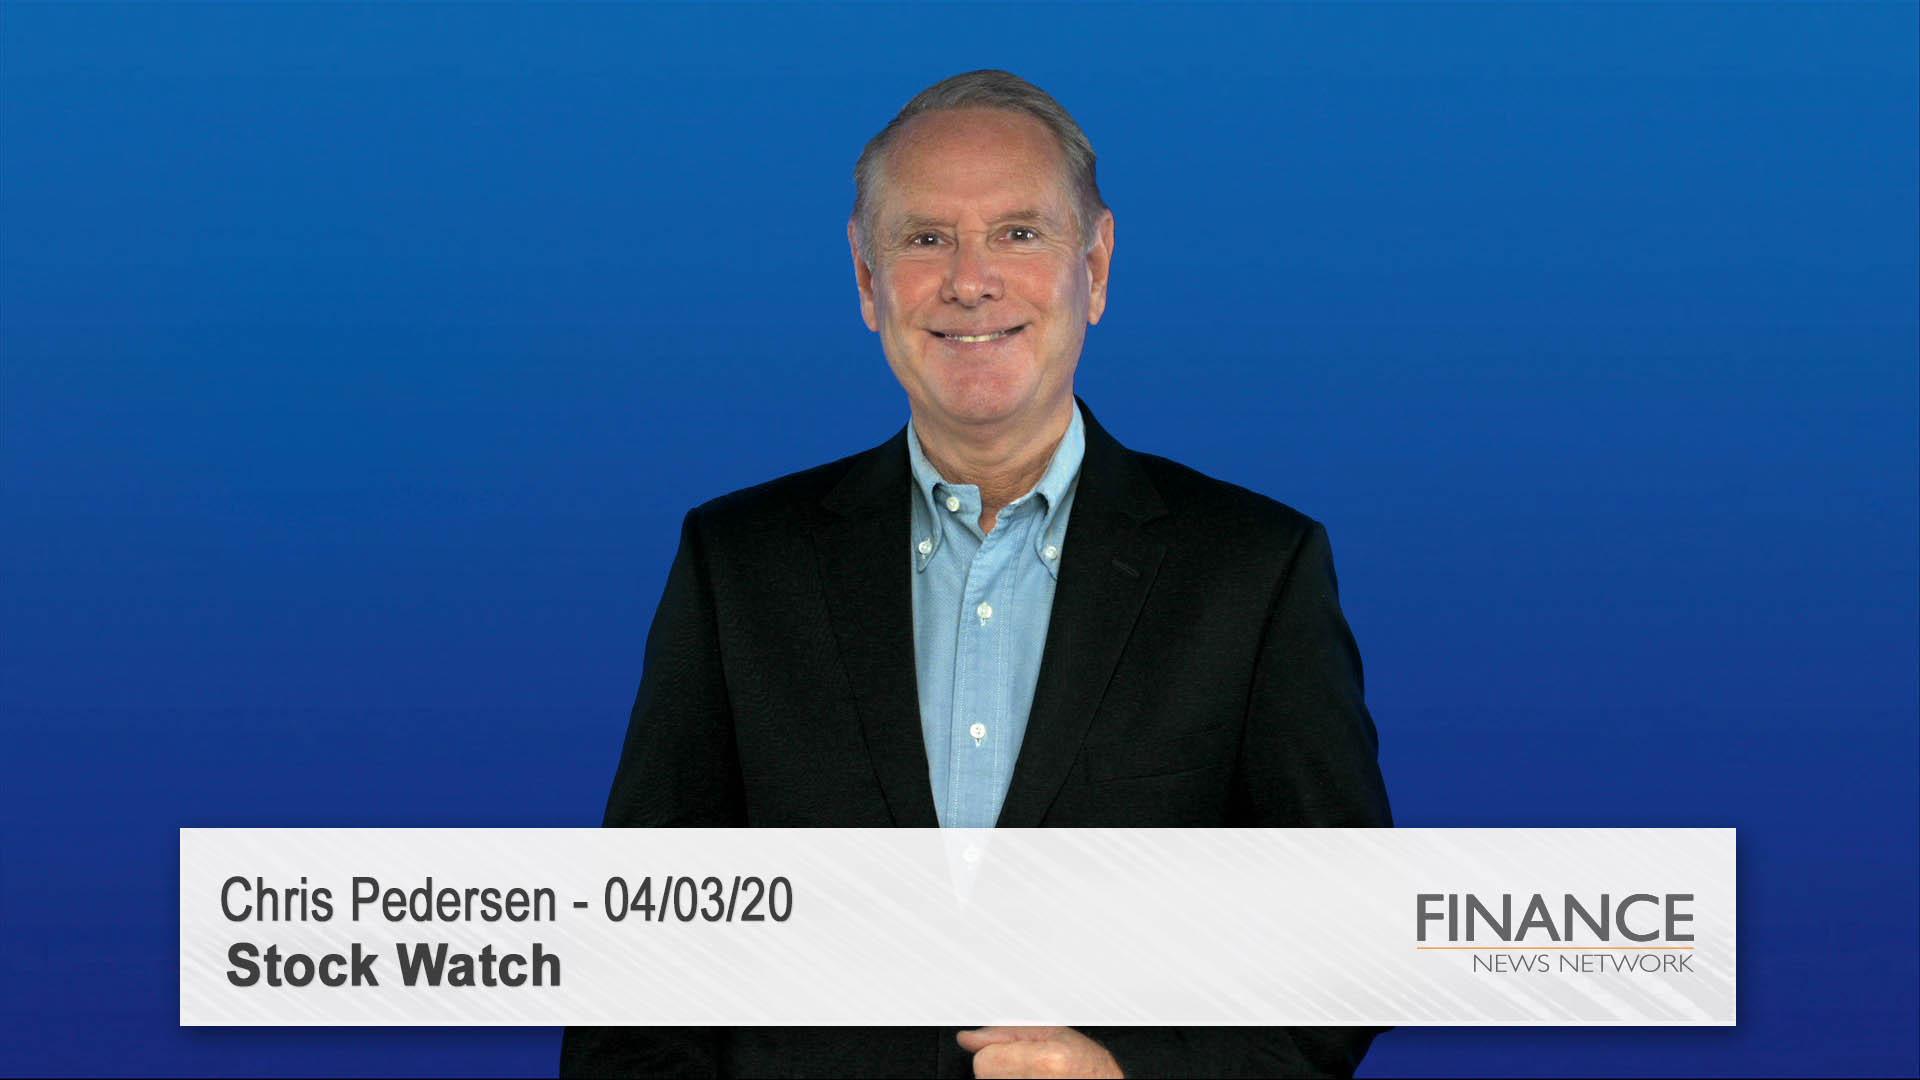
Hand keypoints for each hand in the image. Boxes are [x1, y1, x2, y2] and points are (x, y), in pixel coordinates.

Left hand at [956, 1026, 1123, 1078]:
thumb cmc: (1087, 1066)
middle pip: (985, 1076)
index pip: (984, 1061)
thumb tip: (967, 1038)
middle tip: (1028, 1065)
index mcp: (1043, 1064)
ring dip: (1006, 1078)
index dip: (996, 1052)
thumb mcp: (1052, 1034)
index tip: (1014, 1053)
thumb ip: (1005, 1033)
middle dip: (1000, 1067)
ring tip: (1033, 1076)